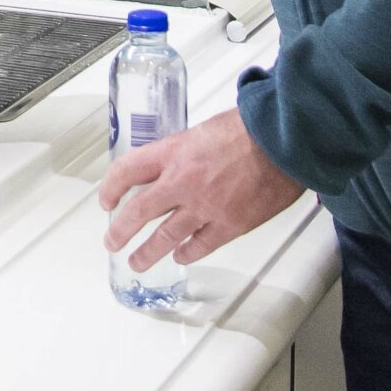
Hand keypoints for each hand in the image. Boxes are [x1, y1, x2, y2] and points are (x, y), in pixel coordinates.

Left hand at [99, 107, 305, 271]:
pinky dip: (188, 253)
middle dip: (120, 230)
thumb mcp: (202, 131)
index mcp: (173, 152)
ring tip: (138, 262)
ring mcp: (205, 206)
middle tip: (112, 241)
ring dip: (148, 252)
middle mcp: (182, 181)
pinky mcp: (229, 224)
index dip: (111, 187)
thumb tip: (173, 165)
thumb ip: (184, 152)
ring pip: (165, 237)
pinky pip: (200, 245)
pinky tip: (181, 257)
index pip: (127, 171)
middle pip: (139, 211)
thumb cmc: (251, 128)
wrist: (284, 141)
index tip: (106, 199)